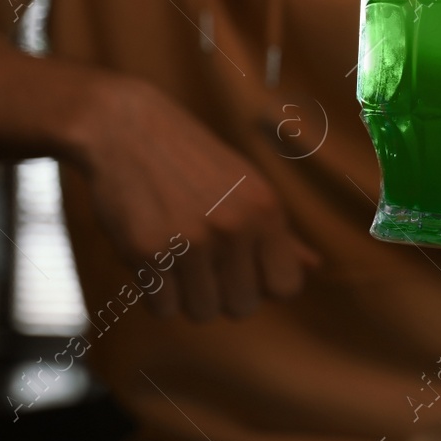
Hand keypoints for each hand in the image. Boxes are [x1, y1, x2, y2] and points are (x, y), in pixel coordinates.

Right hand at [69, 74, 320, 320]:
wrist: (125, 127)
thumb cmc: (191, 159)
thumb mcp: (247, 185)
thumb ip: (279, 232)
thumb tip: (315, 267)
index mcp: (265, 209)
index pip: (286, 286)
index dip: (264, 283)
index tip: (243, 267)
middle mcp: (233, 227)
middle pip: (242, 307)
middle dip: (223, 292)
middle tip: (204, 259)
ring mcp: (189, 241)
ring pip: (202, 312)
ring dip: (188, 295)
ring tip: (177, 256)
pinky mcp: (146, 252)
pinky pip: (162, 308)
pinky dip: (156, 293)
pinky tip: (152, 259)